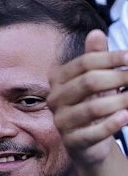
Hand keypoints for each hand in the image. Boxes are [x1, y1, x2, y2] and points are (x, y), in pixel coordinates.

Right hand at [49, 31, 127, 167]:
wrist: (91, 142)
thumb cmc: (95, 104)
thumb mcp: (98, 80)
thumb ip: (97, 58)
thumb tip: (96, 33)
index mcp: (58, 80)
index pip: (84, 63)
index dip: (110, 58)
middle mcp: (55, 99)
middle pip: (88, 82)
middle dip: (119, 78)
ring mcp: (61, 122)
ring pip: (92, 108)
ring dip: (121, 102)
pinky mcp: (72, 142)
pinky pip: (92, 133)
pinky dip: (112, 124)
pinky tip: (126, 117)